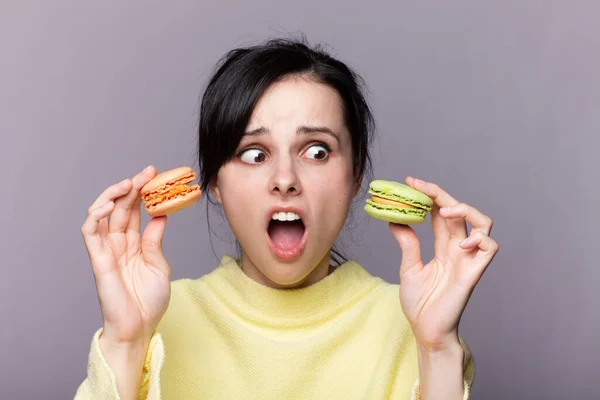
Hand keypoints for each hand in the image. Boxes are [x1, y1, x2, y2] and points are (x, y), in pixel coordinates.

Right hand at [80, 165, 171, 344]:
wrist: (140, 327)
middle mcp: (118, 243)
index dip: (143, 193)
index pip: (135, 211)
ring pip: (102, 214)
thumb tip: (161, 214)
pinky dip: (96, 215)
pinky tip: (109, 205)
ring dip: (112, 195)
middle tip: (146, 172)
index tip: (156, 176)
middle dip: (132, 187)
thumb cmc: (149, 301)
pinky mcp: (97, 259)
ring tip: (129, 183)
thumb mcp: (159, 265)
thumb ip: (155, 240)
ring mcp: (106, 249)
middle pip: (120, 208)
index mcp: (134, 243)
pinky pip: (90, 232)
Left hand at [390, 177, 498, 351]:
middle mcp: (458, 249)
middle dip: (440, 194)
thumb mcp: (409, 267)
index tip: (409, 183)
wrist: (426, 330)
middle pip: (458, 211)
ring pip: (482, 223)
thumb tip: (395, 219)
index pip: (439, 212)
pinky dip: (479, 239)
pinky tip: (460, 243)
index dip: (428, 196)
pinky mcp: (474, 273)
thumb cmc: (420, 304)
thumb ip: (407, 243)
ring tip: (444, 211)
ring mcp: (468, 259)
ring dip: (465, 210)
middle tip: (418, 185)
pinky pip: (489, 248)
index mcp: (443, 247)